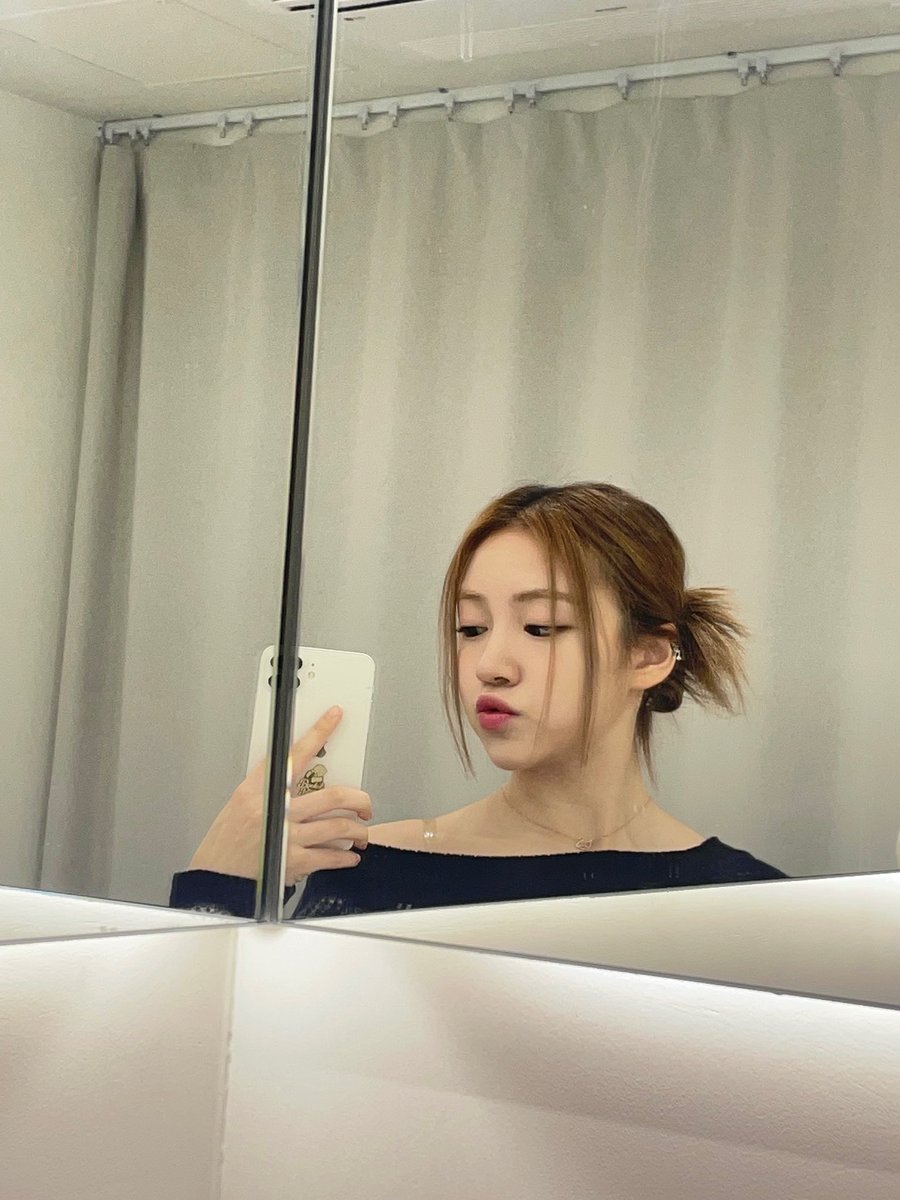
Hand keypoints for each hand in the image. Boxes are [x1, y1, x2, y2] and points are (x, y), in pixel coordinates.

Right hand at [189, 706, 372, 884]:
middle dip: (359, 800)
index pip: (294, 754)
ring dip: (358, 832)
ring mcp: (286, 837)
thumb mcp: (240, 804)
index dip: (319, 732)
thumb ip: (270, 791)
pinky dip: (346, 857)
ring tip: (361, 834)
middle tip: (365, 805)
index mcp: (258, 790)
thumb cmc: (226, 842)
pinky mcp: (292, 863)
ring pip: (339, 827)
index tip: (335, 716)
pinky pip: (331, 856)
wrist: (214, 877)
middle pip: (333, 796)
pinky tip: (349, 857)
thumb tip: (302, 781)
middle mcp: (275, 810)